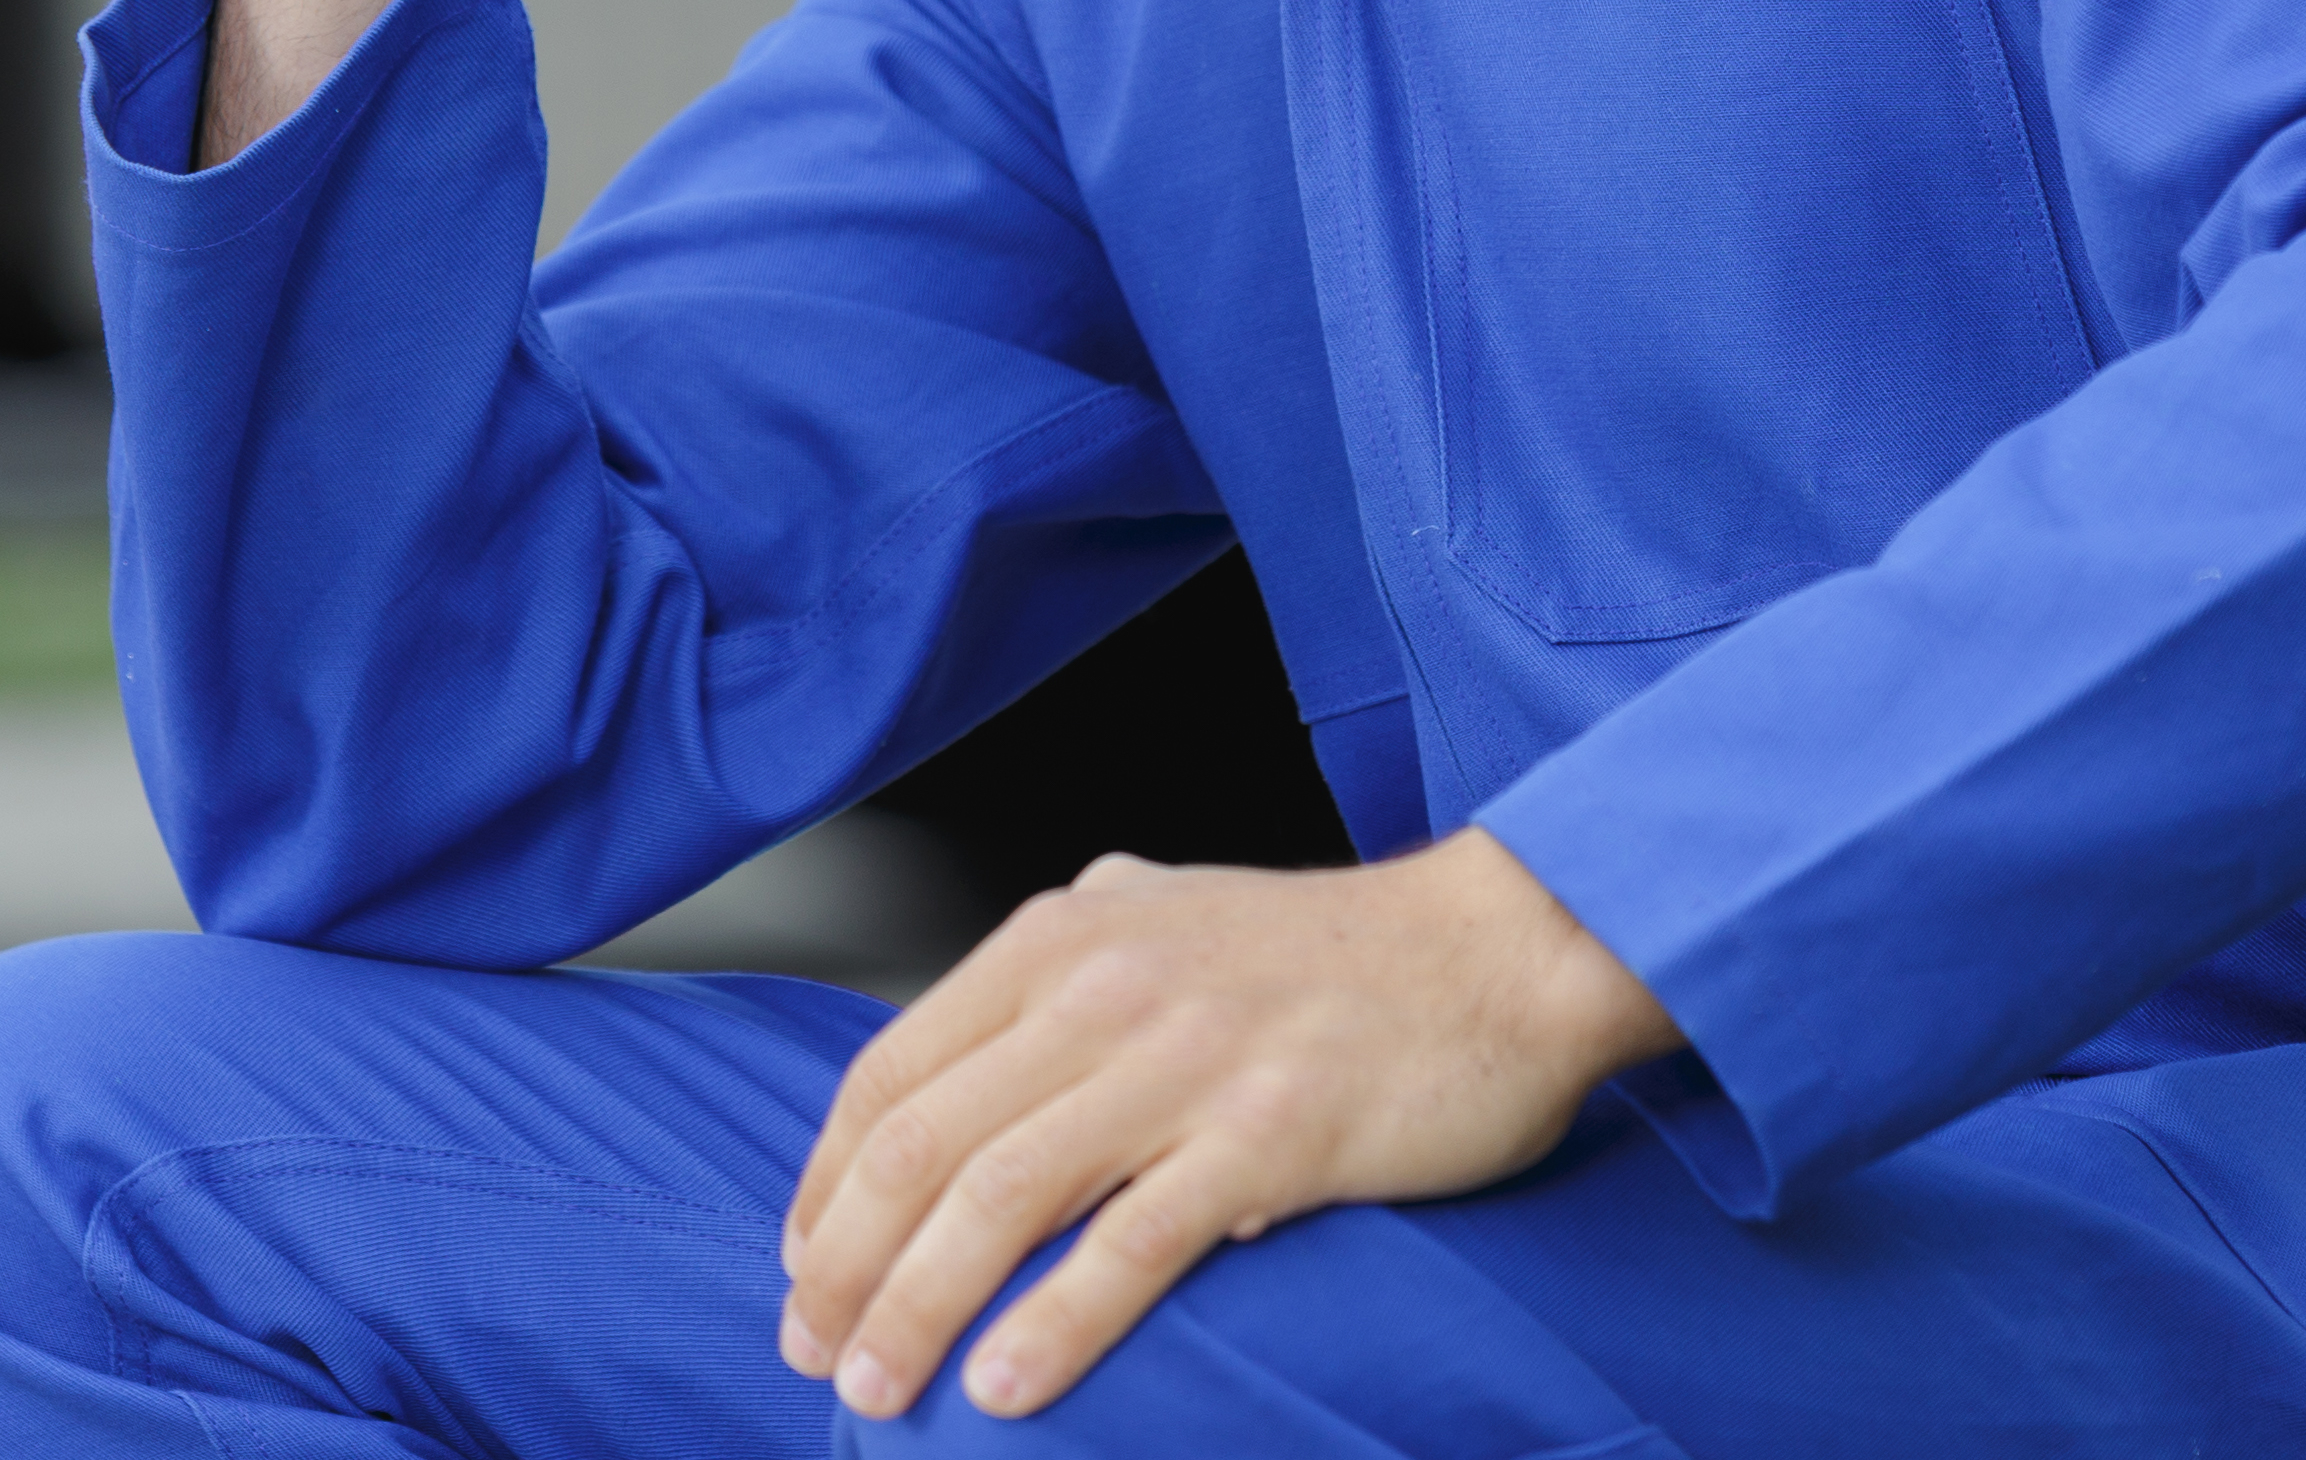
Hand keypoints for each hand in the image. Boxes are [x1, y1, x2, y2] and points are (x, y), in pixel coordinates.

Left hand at [775, 833, 1673, 1425]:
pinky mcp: (1268, 1134)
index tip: (802, 1270)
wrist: (1503, 948)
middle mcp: (1104, 986)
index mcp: (1065, 934)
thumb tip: (983, 1035)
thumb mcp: (1167, 913)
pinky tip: (1004, 1390)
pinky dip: (1052, 1326)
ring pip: (999, 1199)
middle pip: (922, 1145)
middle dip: (844, 1268)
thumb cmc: (1338, 952)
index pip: (894, 1071)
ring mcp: (1185, 1058)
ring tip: (879, 1393)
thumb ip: (1070, 963)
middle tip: (816, 1357)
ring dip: (917, 1309)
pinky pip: (1130, 1246)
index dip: (825, 1185)